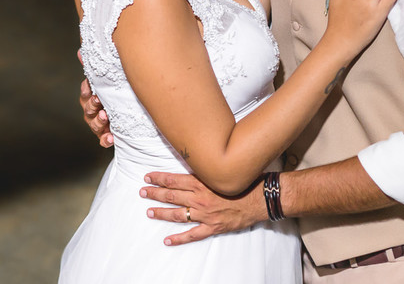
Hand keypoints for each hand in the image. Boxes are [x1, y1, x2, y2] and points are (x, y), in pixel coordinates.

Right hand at [78, 51, 112, 147]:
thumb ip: (96, 67)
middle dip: (92, 104)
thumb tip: (82, 51)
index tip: (90, 86)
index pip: (85, 90)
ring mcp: (98, 123)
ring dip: (98, 120)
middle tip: (98, 101)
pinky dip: (105, 139)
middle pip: (87, 107)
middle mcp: (92, 109)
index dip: (86, 89)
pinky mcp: (105, 136)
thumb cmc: (117, 93)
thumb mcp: (109, 79)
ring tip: (105, 117)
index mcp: (92, 95)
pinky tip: (111, 137)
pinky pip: (102, 139)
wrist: (132, 114)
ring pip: (93, 123)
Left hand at [140, 172, 266, 244]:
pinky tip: (167, 240)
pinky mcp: (213, 227)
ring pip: (177, 214)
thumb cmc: (243, 181)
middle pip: (171, 195)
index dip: (158, 178)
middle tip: (142, 192)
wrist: (260, 198)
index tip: (147, 177)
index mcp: (201, 182)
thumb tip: (193, 162)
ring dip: (161, 213)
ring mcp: (205, 214)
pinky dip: (178, 238)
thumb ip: (205, 170)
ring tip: (149, 212)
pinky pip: (192, 234)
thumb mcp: (220, 171)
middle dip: (154, 193)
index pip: (173, 180)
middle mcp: (200, 198)